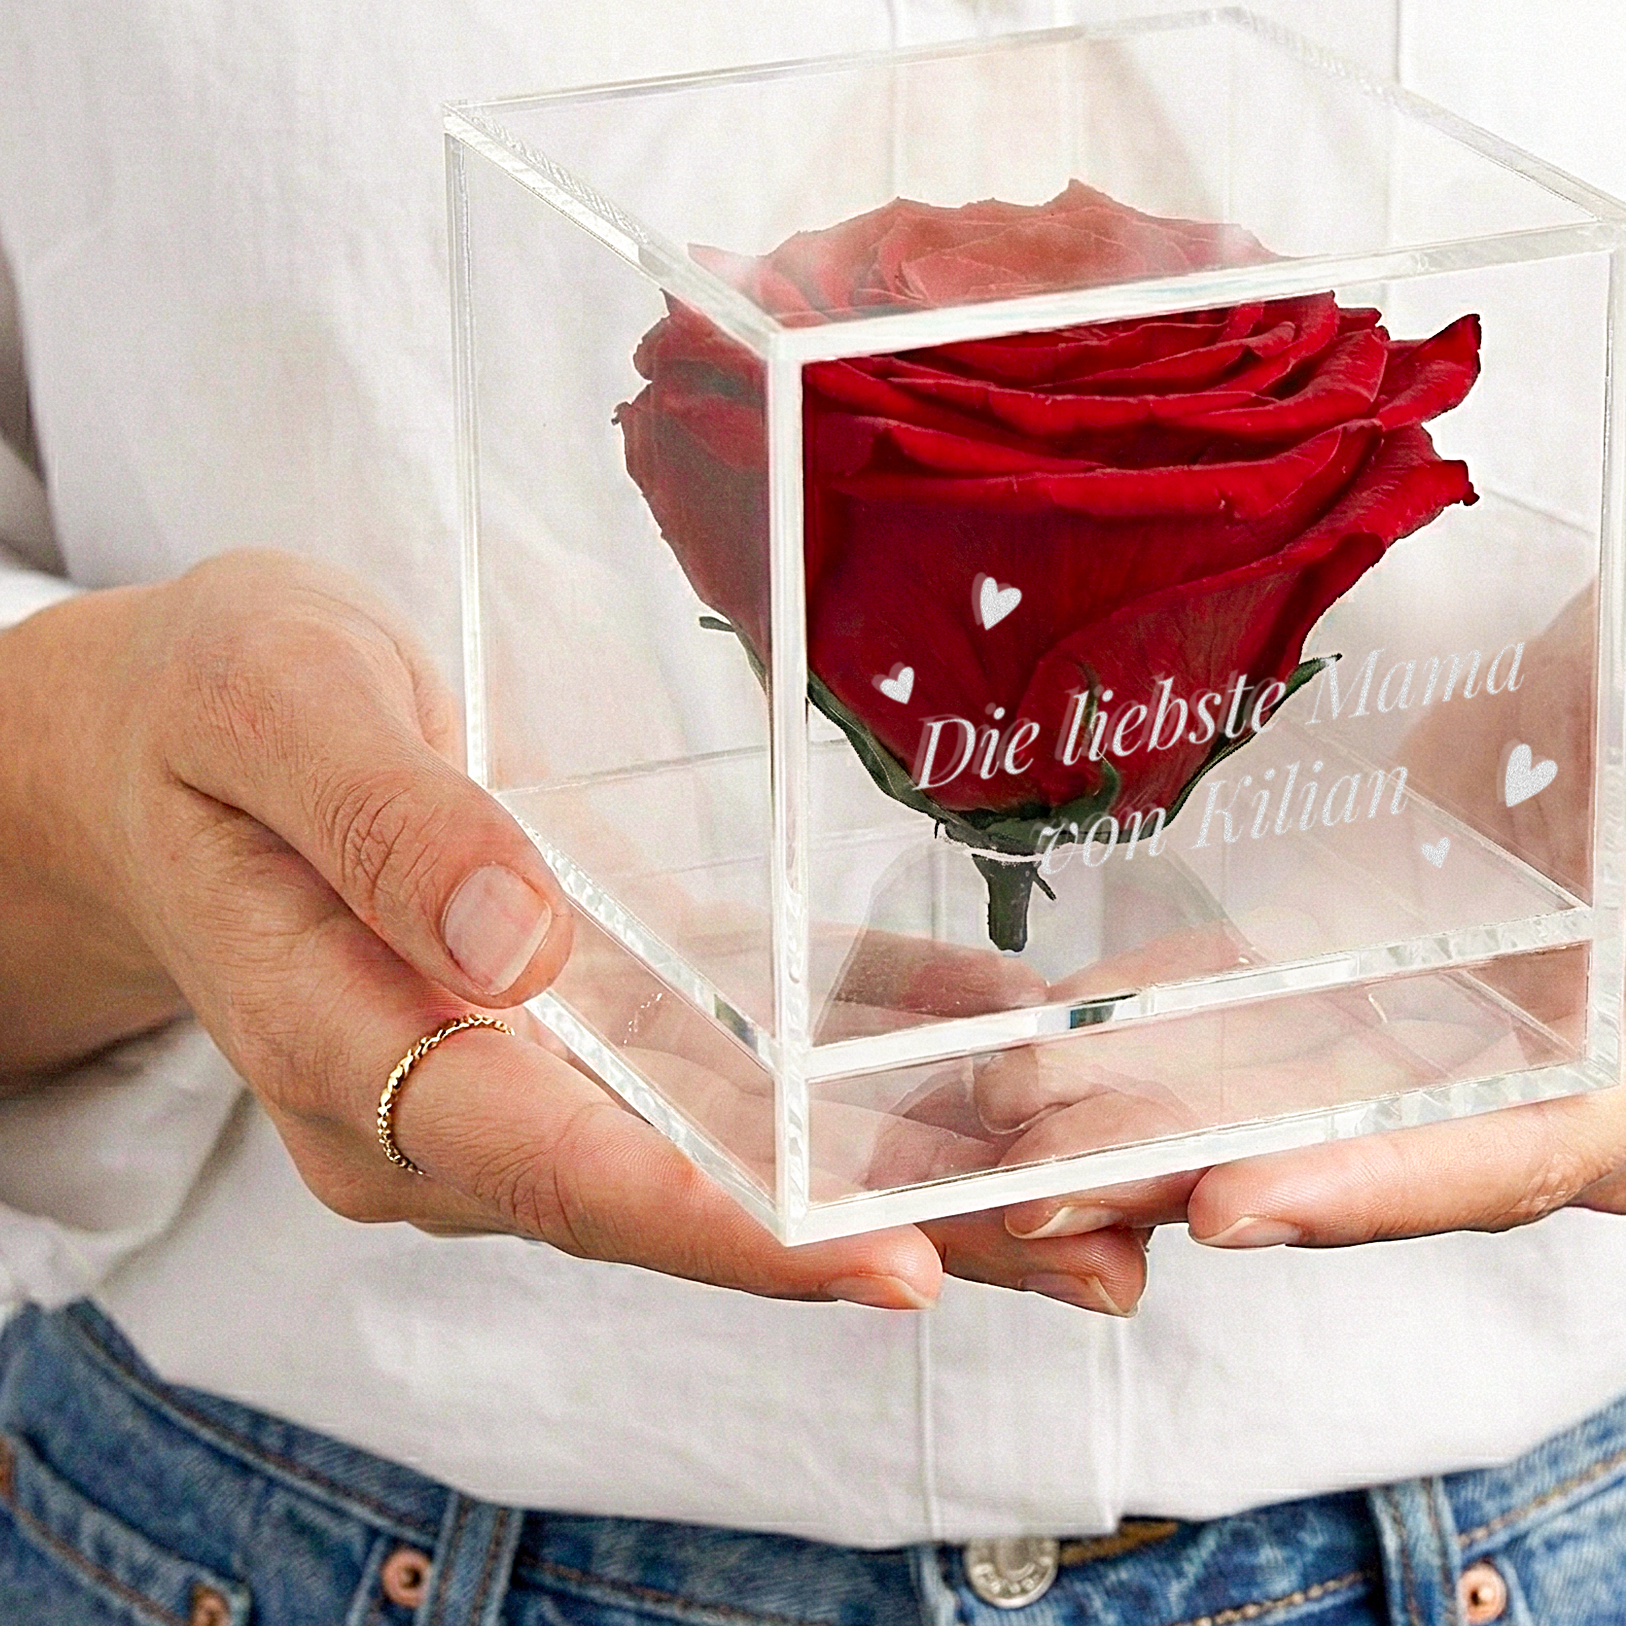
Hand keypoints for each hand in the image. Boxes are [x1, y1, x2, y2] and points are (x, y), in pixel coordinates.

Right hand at [0, 549, 1144, 1313]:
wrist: (179, 738)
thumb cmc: (208, 710)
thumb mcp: (273, 711)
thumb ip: (380, 824)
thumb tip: (513, 951)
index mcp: (350, 1054)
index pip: (556, 1168)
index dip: (725, 1226)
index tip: (883, 1261)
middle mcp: (452, 1102)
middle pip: (683, 1188)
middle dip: (880, 1224)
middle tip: (1087, 1247)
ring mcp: (528, 1068)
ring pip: (733, 1138)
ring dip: (908, 1159)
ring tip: (1099, 1184)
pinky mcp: (589, 1007)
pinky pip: (741, 1046)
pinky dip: (868, 1046)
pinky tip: (998, 1032)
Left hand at [989, 541, 1625, 1249]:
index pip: (1530, 1148)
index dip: (1380, 1186)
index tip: (1230, 1202)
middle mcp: (1580, 1082)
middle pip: (1398, 1166)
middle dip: (1226, 1178)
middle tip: (1057, 1188)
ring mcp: (1492, 1052)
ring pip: (1329, 1121)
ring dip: (1180, 1131)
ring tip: (1024, 1131)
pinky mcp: (1423, 1005)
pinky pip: (1300, 1046)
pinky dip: (1193, 1051)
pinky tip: (1074, 1036)